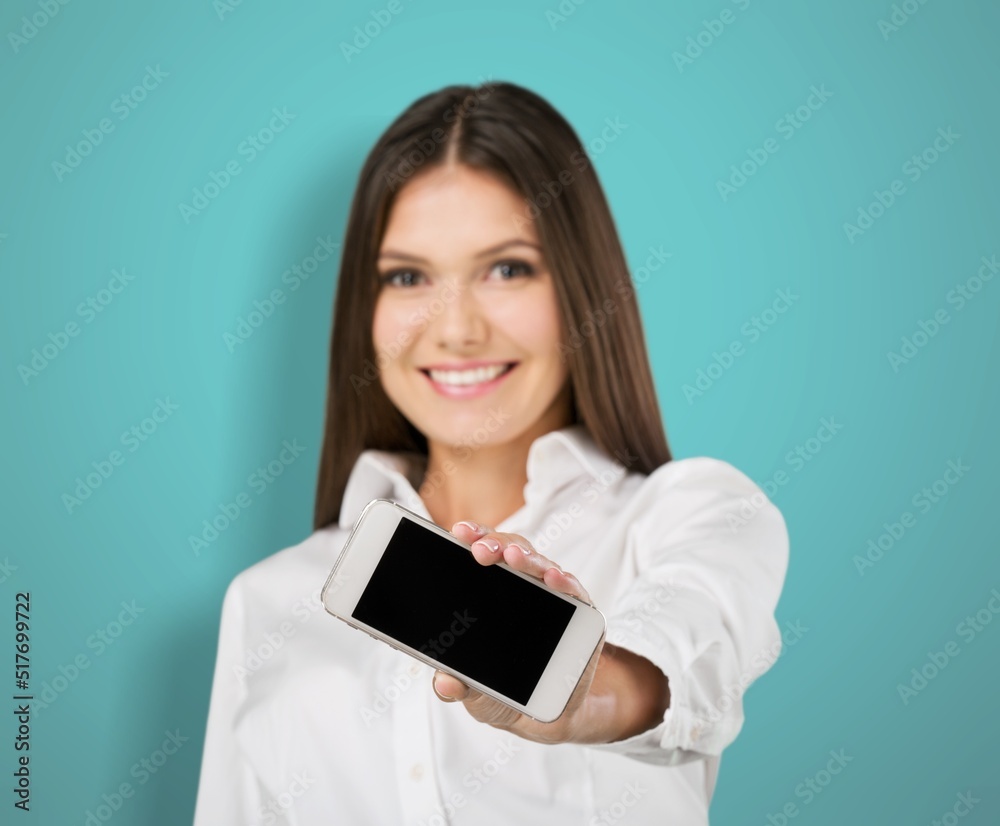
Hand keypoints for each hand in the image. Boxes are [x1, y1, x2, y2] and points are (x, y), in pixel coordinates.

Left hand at [430, 520, 603, 744]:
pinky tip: (556, 579)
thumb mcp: (475, 691)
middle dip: (496, 544)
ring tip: (514, 557)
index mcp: (492, 591)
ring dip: (528, 560)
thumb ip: (458, 686)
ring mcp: (553, 596)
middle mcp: (523, 585)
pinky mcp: (581, 613)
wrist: (545, 713)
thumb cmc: (503, 690)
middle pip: (511, 550)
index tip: (458, 532)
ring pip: (540, 565)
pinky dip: (566, 582)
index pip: (484, 552)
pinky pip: (574, 591)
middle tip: (480, 549)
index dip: (474, 537)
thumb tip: (443, 684)